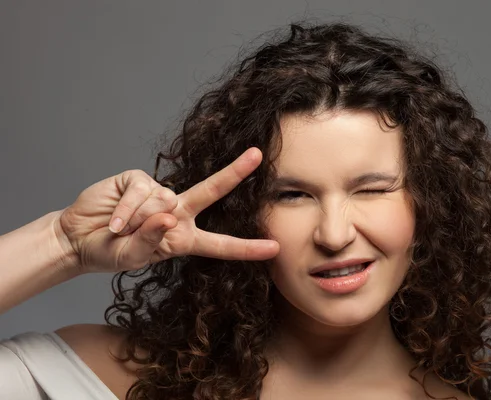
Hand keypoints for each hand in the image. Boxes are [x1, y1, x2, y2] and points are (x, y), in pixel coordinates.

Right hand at [55, 148, 278, 273]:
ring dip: (138, 219)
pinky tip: (115, 219)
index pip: (220, 244)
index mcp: (184, 238)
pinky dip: (127, 208)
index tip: (274, 247)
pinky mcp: (138, 180)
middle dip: (235, 172)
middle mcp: (178, 212)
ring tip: (121, 229)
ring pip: (163, 200)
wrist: (78, 238)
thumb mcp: (130, 258)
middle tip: (257, 154)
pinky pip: (141, 191)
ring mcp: (159, 193)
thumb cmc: (109, 252)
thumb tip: (168, 217)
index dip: (247, 247)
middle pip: (211, 191)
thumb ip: (150, 242)